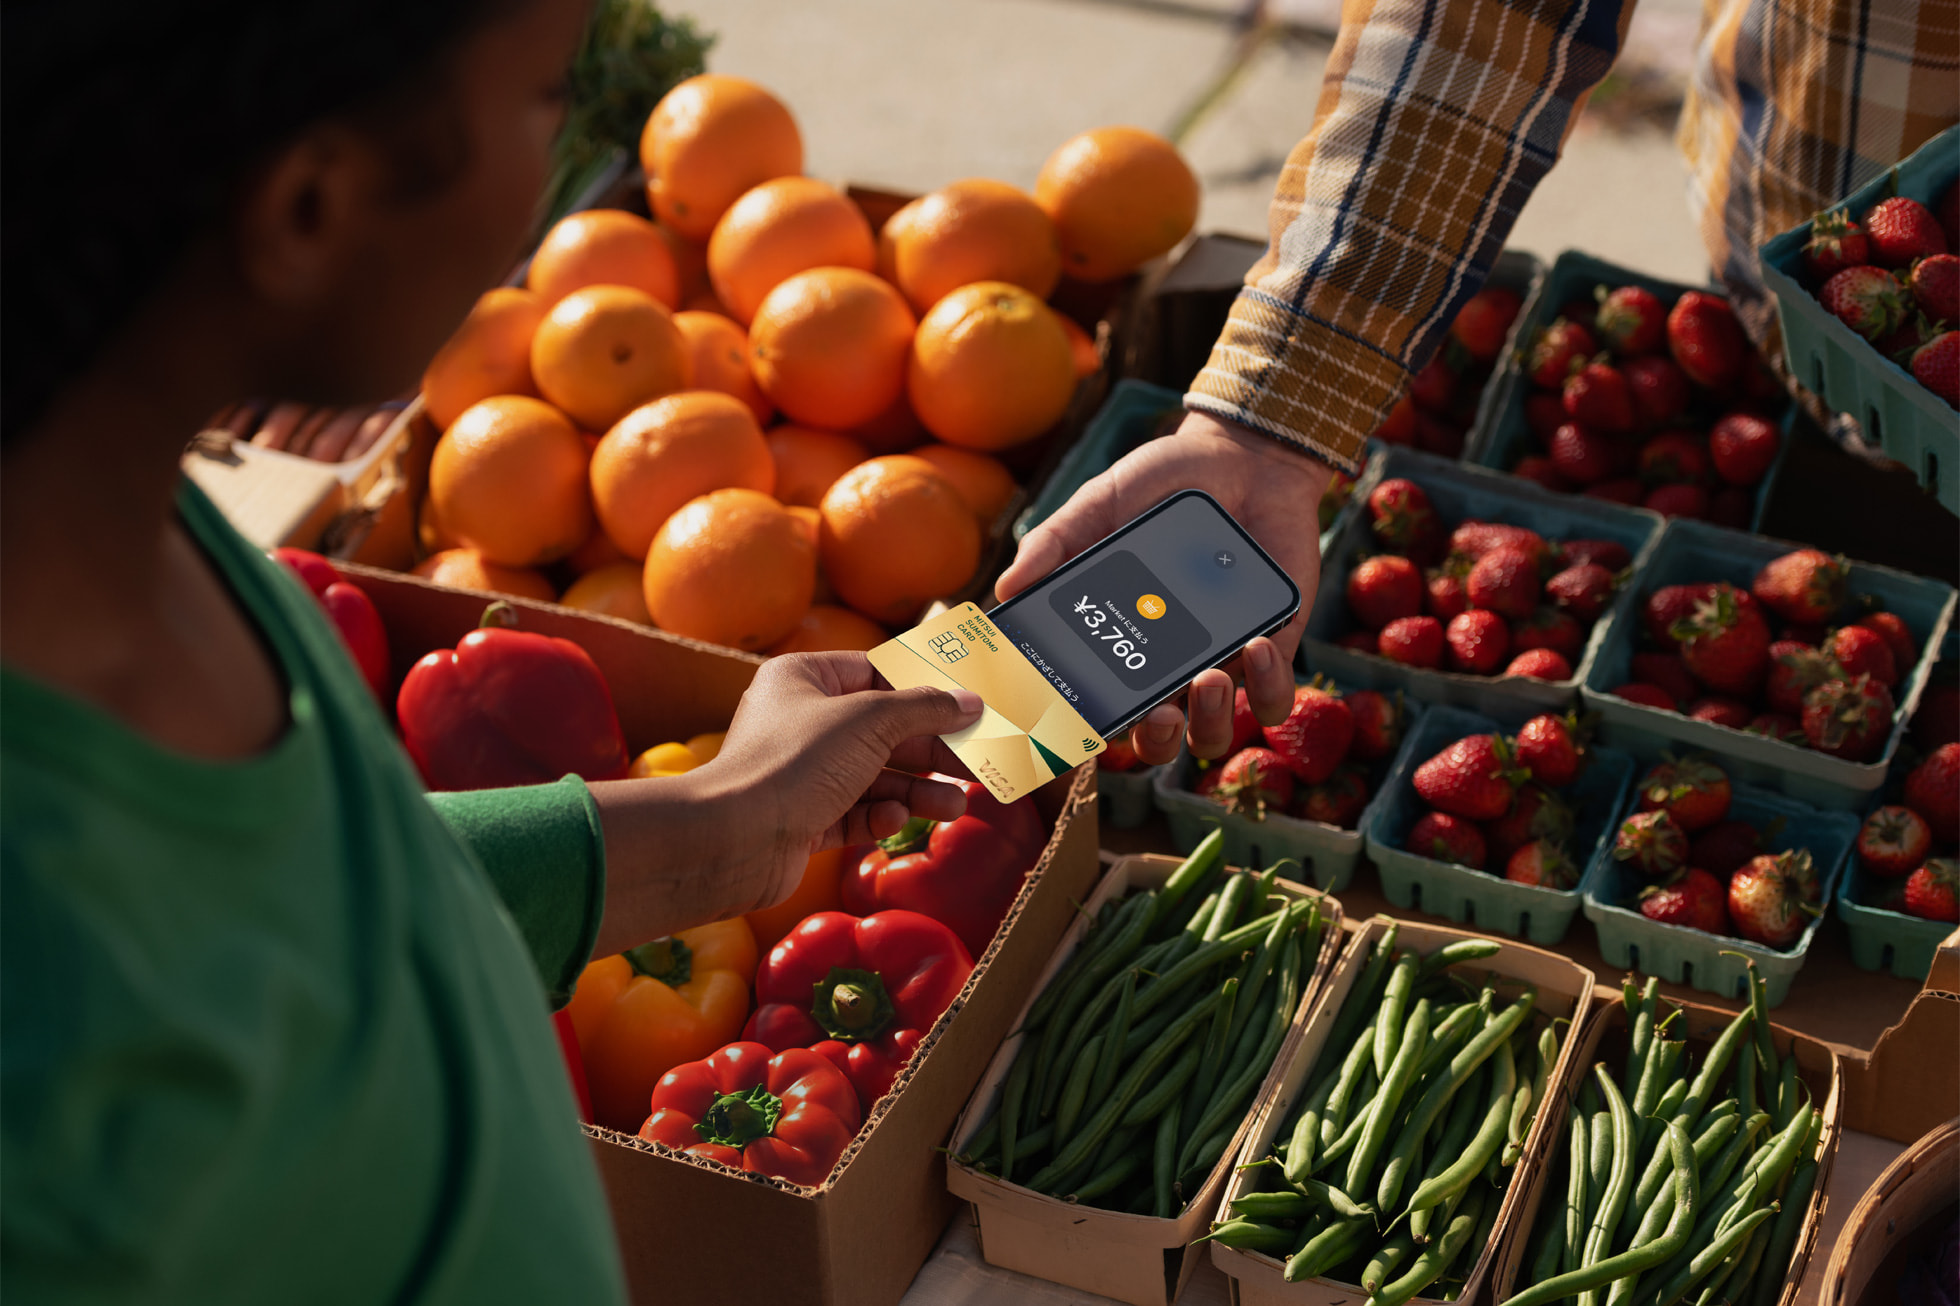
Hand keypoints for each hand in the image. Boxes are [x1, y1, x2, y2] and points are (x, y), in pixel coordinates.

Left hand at [702, 651, 982, 902]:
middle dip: (929, 750)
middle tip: (974, 763)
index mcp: (803, 679)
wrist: (734, 839)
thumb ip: (924, 708)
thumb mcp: (870, 720)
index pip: (874, 673)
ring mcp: (800, 773)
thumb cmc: (793, 762)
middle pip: (881, 730)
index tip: (965, 705)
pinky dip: (879, 817)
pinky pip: (853, 812)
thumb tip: (969, 701)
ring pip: (873, 777)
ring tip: (955, 806)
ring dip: (916, 791)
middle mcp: (799, 721)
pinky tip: (894, 822)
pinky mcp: (802, 819)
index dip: (922, 689)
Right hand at [995, 410, 1333, 763]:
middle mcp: (1167, 666)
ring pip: (1212, 734)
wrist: (1242, 459)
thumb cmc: (1162, 485)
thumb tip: (1005, 589)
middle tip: (1157, 713)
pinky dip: (1268, 685)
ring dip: (1210, 720)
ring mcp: (1221, 664)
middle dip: (1154, 740)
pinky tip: (1255, 645)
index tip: (1071, 721)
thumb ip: (1055, 542)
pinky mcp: (1273, 650)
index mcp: (1119, 643)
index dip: (1079, 729)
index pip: (1094, 705)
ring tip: (1207, 677)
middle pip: (1154, 739)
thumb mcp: (1100, 505)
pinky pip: (1272, 697)